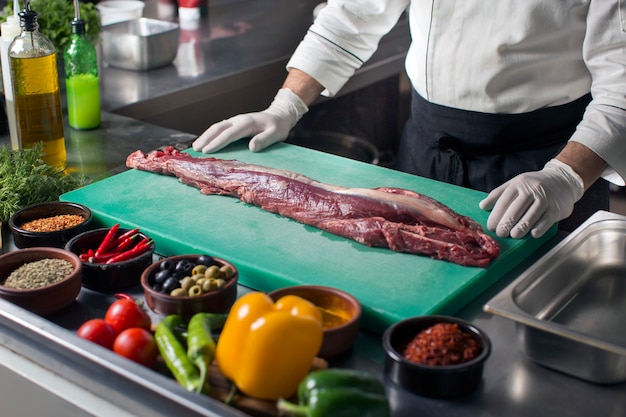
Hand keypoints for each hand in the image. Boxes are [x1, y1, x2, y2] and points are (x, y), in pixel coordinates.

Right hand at [192, 88, 307, 152]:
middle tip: (195, 150)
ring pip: (217, 127)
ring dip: (205, 136)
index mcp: (247, 123)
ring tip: (196, 147)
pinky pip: (220, 128)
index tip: (207, 151)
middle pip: (218, 128)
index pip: (229, 133)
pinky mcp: (234, 123)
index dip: (217, 142)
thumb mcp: (276, 134)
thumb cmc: (278, 126)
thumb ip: (265, 140)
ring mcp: (235, 120)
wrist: (279, 115)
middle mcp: (238, 120)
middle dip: (206, 138)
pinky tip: (205, 142)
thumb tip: (251, 148)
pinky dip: (211, 134)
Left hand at [479, 159, 583, 237]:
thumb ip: (498, 194)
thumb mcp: (515, 184)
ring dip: (521, 227)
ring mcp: (545, 198)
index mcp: (518, 184)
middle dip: (506, 223)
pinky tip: (532, 234)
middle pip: (516, 209)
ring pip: (531, 215)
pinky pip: (547, 219)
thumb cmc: (534, 185)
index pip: (504, 201)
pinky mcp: (557, 208)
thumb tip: (482, 206)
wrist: (562, 180)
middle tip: (500, 234)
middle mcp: (532, 190)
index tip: (491, 226)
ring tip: (513, 235)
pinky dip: (539, 227)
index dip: (496, 215)